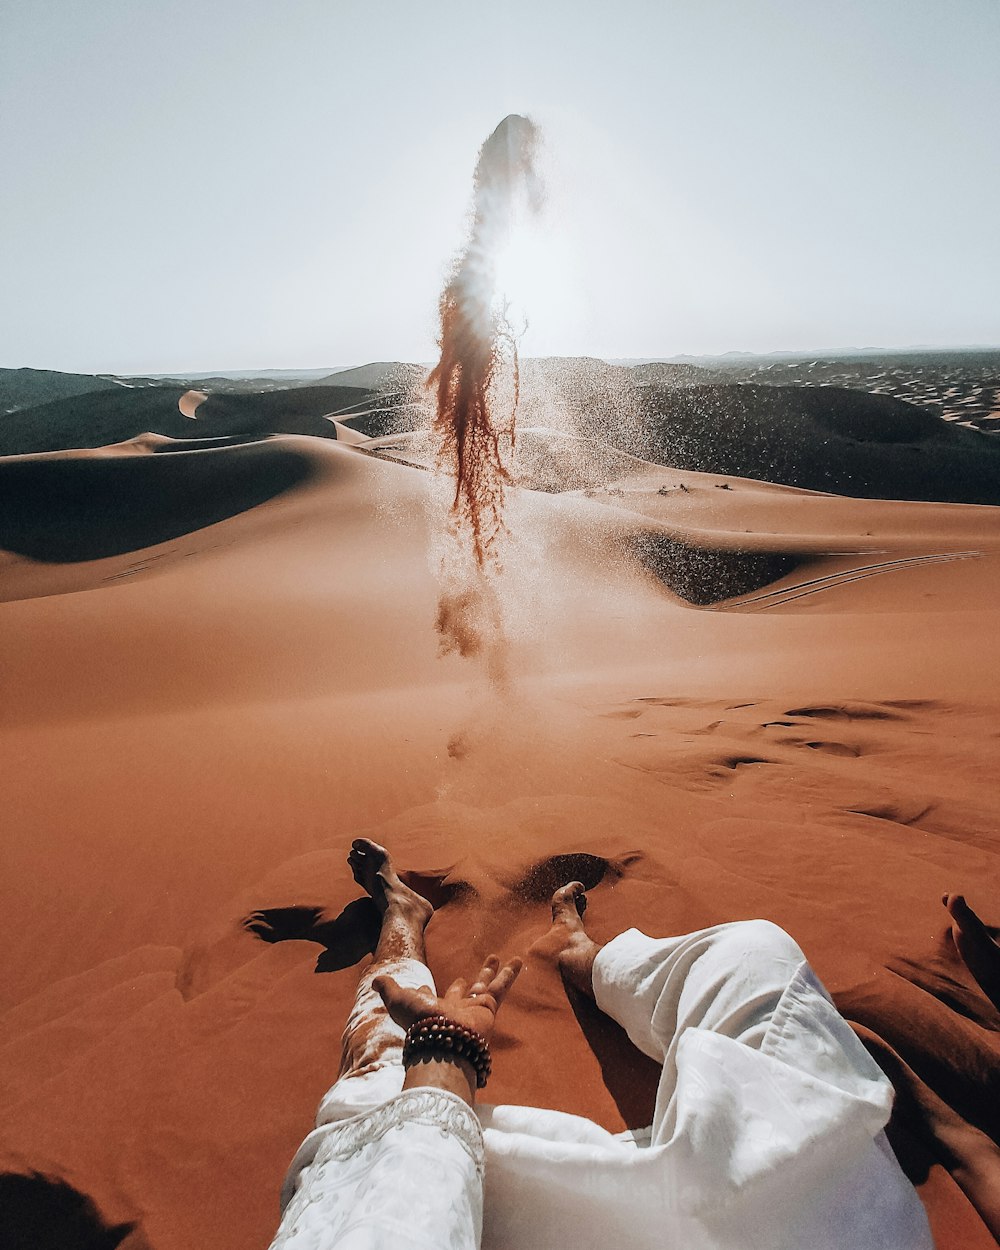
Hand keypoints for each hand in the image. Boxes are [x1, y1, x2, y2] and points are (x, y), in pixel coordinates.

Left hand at [373, 953, 522, 1042]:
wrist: (443, 1040)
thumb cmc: (419, 1022)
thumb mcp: (398, 1000)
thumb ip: (389, 988)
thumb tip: (374, 979)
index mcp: (429, 1009)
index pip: (428, 997)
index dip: (424, 991)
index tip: (423, 985)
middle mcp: (451, 1009)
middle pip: (458, 994)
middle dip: (461, 985)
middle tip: (464, 977)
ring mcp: (471, 1009)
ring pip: (484, 986)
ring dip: (490, 972)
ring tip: (496, 957)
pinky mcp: (488, 1007)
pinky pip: (501, 987)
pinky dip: (509, 974)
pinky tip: (518, 960)